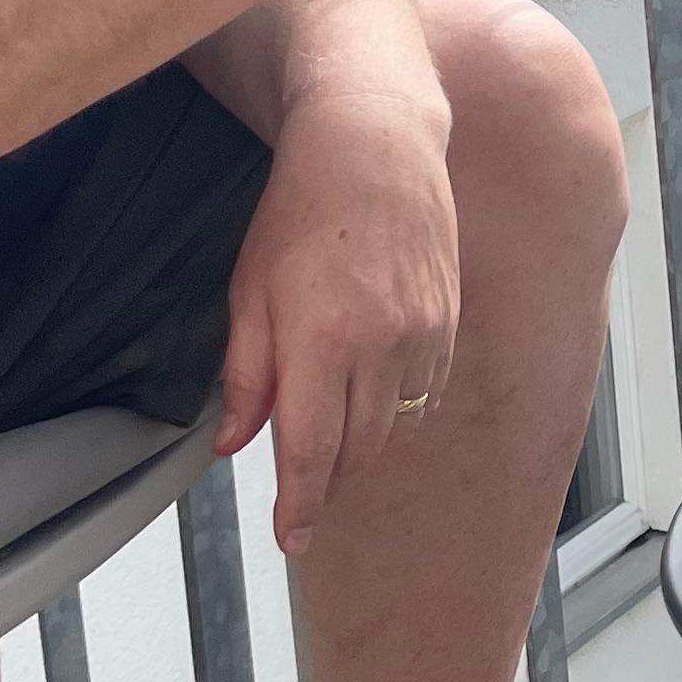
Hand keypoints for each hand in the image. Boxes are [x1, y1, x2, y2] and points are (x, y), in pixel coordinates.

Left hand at [217, 89, 460, 555]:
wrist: (374, 144)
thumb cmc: (300, 210)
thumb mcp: (249, 291)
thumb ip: (244, 375)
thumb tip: (232, 444)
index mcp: (323, 343)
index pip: (312, 453)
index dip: (300, 506)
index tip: (291, 538)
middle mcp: (383, 346)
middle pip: (358, 450)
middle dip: (328, 483)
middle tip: (302, 496)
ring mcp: (424, 333)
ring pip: (397, 426)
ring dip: (364, 450)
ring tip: (334, 450)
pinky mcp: (448, 319)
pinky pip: (428, 391)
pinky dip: (400, 411)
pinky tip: (375, 401)